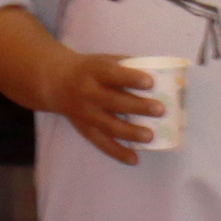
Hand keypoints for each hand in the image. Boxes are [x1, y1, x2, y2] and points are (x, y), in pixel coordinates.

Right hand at [47, 42, 166, 166]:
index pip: (113, 74)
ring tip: (150, 136)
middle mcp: (88, 92)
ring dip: (130, 132)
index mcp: (94, 71)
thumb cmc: (91, 69)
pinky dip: (117, 152)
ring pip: (108, 125)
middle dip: (138, 106)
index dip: (131, 78)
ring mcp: (86, 113)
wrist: (57, 82)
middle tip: (160, 110)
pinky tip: (134, 159)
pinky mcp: (85, 128)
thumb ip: (128, 67)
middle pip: (113, 101)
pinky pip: (101, 143)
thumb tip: (163, 77)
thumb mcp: (104, 60)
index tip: (151, 82)